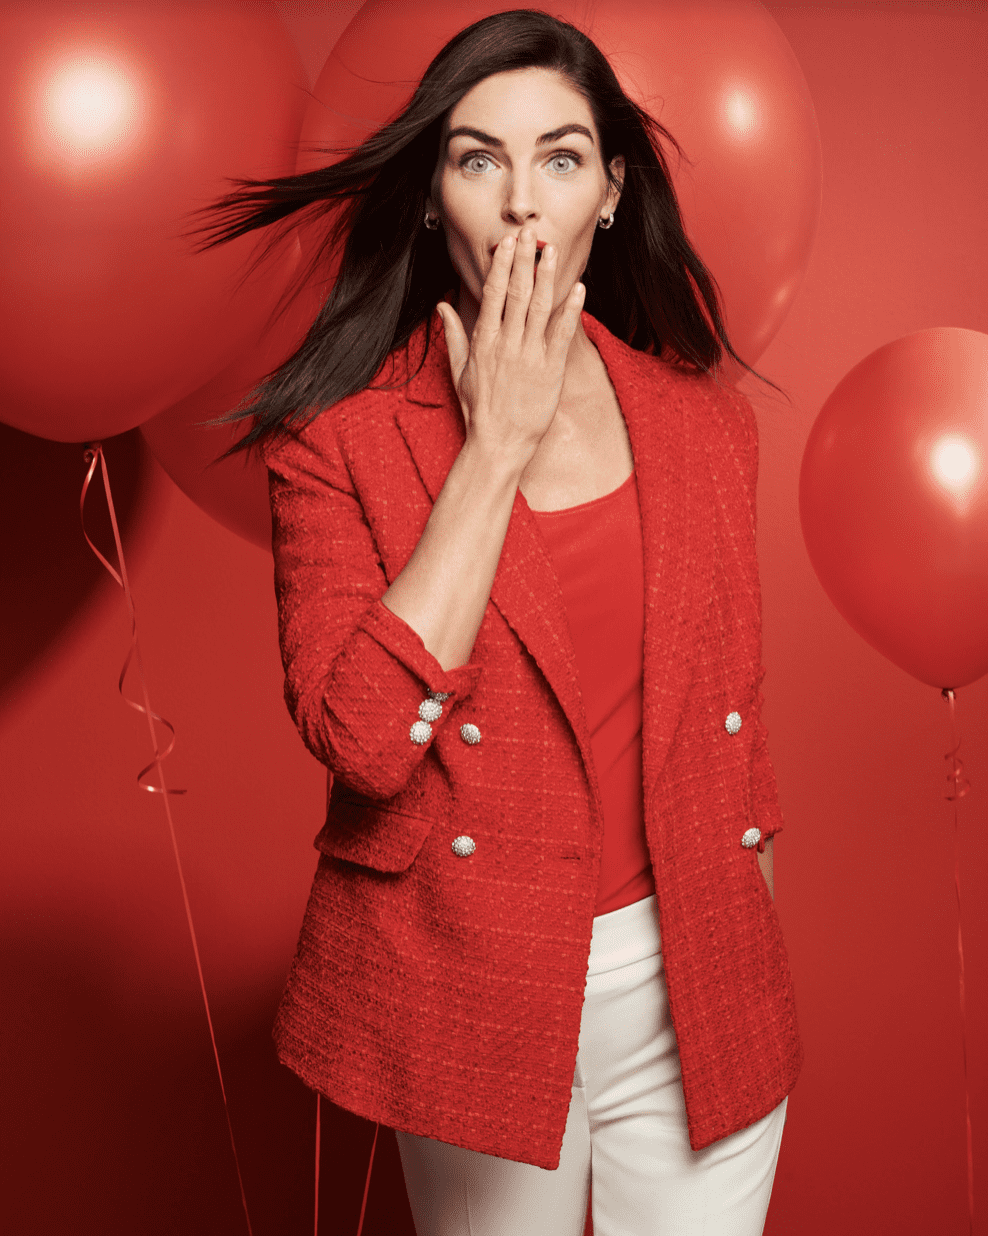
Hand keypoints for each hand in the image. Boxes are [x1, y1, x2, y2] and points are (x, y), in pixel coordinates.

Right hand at [436, 227, 584, 469]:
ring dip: (548, 276)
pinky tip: (579, 288)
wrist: (499, 443)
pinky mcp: (550, 370)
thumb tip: (442, 306)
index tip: (508, 243)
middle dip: (524, 260)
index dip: (502, 266)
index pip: (493, 294)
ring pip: (539, 307)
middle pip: (517, 293)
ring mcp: (529, 356)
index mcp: (484, 341)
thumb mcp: (460, 371)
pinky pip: (562, 333)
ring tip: (553, 250)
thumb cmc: (480, 410)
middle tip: (531, 233)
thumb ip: (454, 334)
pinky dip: (571, 309)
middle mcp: (506, 344)